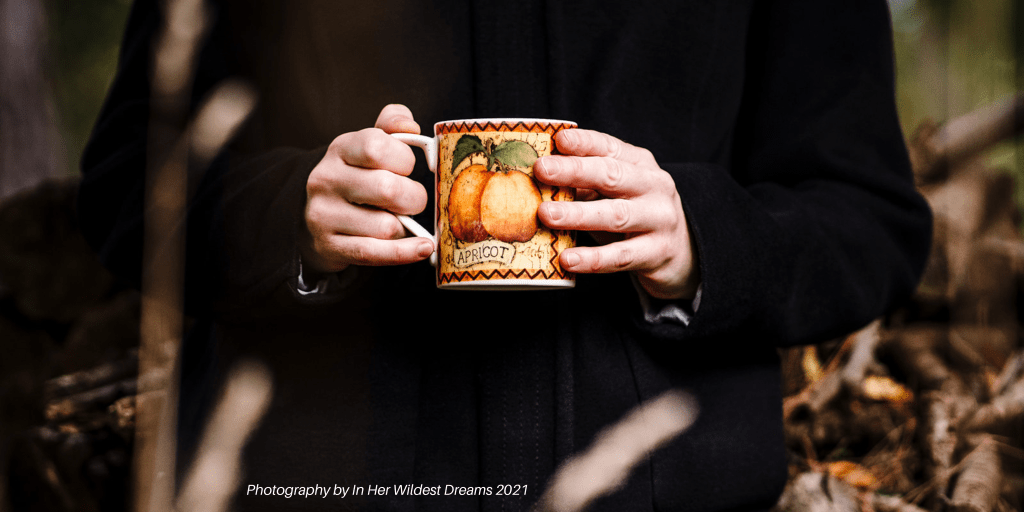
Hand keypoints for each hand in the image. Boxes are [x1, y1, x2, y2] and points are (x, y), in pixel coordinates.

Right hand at [301, 104, 432, 272]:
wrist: (314, 216)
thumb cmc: (355, 178)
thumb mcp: (366, 145)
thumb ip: (392, 127)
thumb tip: (411, 126)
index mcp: (340, 149)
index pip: (377, 147)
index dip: (404, 159)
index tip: (408, 168)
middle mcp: (326, 180)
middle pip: (388, 189)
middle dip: (414, 198)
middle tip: (413, 200)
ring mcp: (324, 215)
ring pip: (386, 226)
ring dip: (404, 226)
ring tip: (399, 220)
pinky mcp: (330, 246)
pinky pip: (375, 253)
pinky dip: (405, 253)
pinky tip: (423, 247)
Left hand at [535, 129, 698, 299]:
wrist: (680, 251)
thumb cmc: (633, 214)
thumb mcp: (614, 191)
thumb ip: (583, 184)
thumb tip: (537, 182)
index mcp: (639, 163)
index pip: (609, 147)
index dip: (583, 142)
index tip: (558, 139)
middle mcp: (654, 186)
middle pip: (612, 175)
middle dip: (573, 171)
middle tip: (541, 170)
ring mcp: (659, 219)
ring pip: (615, 215)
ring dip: (577, 214)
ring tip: (546, 214)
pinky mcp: (657, 252)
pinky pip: (620, 256)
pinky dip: (592, 259)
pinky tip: (567, 259)